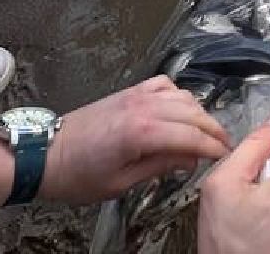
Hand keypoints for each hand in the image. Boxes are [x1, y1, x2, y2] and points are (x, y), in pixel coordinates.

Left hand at [36, 76, 231, 203]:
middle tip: (223, 146)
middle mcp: (142, 107)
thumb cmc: (78, 175)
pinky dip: (179, 96)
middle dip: (213, 130)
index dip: (212, 148)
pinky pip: (165, 85)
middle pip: (193, 113)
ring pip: (183, 96)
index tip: (224, 157)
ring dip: (199, 113)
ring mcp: (136, 95)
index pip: (191, 136)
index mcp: (141, 132)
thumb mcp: (122, 182)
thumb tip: (190, 159)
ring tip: (205, 133)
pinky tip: (180, 111)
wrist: (45, 154)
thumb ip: (160, 166)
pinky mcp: (129, 92)